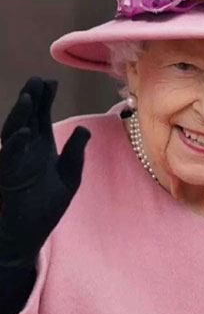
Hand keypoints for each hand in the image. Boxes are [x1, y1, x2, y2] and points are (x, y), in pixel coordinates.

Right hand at [0, 78, 90, 267]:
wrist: (31, 234)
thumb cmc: (48, 206)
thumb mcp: (69, 176)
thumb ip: (75, 152)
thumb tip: (84, 128)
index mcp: (41, 148)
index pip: (41, 117)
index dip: (44, 99)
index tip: (50, 81)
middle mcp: (26, 152)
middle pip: (27, 119)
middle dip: (31, 100)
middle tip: (38, 80)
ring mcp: (15, 164)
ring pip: (14, 133)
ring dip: (21, 116)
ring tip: (29, 98)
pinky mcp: (9, 179)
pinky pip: (10, 159)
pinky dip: (16, 145)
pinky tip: (26, 133)